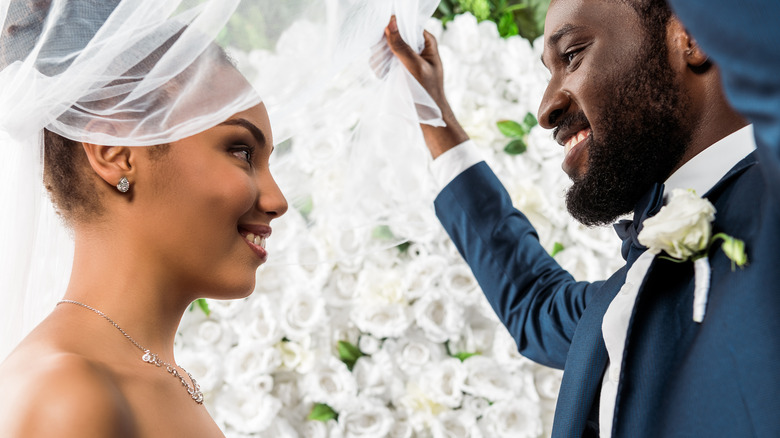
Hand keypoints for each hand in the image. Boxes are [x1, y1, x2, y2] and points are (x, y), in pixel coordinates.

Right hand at [384, 16, 468, 158]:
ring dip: (382, 58)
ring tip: (385, 72)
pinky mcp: (399, 68)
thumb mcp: (415, 67)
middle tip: (385, 59)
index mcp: (427, 42)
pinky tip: (384, 77)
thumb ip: (402, 47)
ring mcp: (407, 58)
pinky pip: (384, 60)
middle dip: (386, 46)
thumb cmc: (427, 92)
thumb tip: (391, 23)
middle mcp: (417, 47)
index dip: (394, 29)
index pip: (407, 25)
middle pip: (394, 35)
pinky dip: (381, 67)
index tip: (384, 39)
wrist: (428, 117)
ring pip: (387, 48)